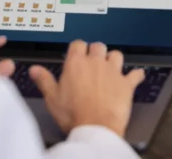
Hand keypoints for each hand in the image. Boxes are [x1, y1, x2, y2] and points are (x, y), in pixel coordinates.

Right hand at [30, 41, 144, 136]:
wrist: (96, 126)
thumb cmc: (73, 114)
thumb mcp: (52, 97)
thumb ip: (44, 80)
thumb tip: (35, 69)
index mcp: (76, 64)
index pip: (78, 44)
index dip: (77, 48)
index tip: (76, 53)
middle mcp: (96, 63)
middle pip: (98, 46)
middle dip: (95, 51)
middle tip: (92, 60)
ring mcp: (113, 72)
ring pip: (116, 54)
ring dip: (113, 59)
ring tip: (110, 66)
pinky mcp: (126, 83)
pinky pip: (135, 74)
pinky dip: (136, 75)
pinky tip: (136, 76)